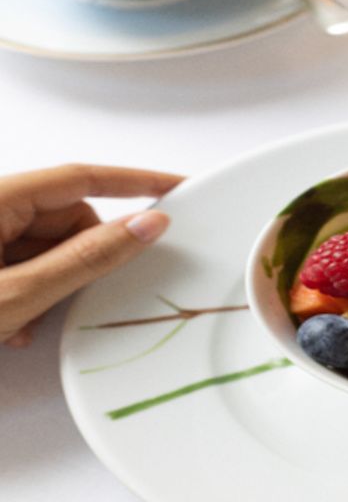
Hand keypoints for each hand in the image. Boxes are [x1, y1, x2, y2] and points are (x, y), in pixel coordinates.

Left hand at [0, 164, 181, 346]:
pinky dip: (31, 291)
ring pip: (47, 245)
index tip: (176, 188)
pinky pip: (25, 263)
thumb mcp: (19, 293)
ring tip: (27, 320)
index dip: (134, 182)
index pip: (82, 178)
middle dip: (81, 256)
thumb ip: (87, 258)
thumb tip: (146, 226)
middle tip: (74, 293)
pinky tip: (15, 323)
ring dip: (52, 282)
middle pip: (65, 217)